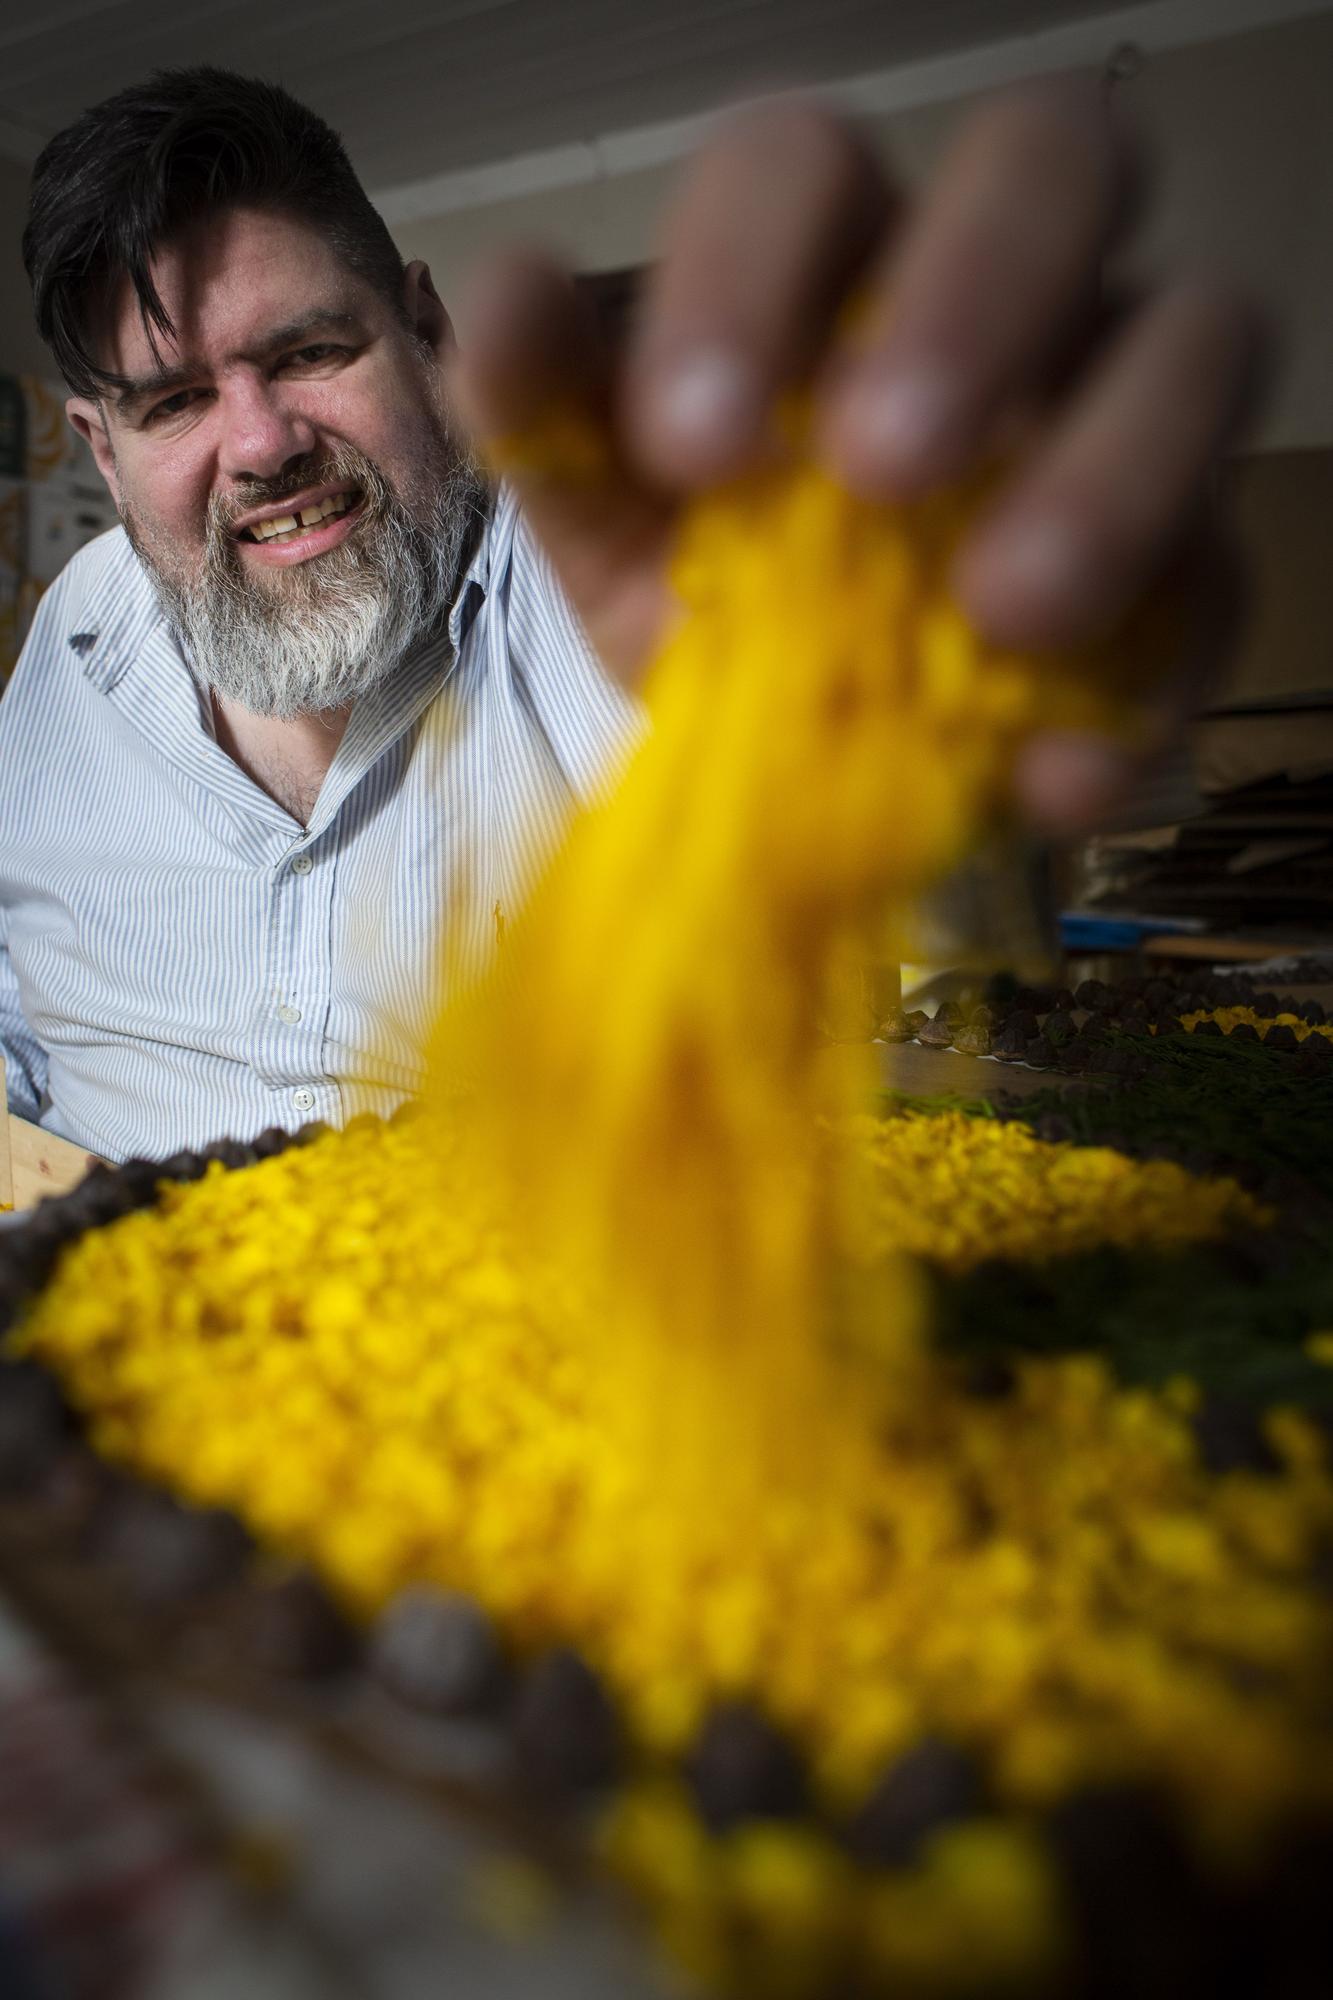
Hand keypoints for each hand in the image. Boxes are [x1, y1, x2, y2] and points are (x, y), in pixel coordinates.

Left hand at [448, 82, 1269, 832]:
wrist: (787, 762)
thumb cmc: (703, 587)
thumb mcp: (610, 520)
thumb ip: (553, 414)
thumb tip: (509, 290)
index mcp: (830, 255)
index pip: (808, 166)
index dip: (753, 270)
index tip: (692, 444)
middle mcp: (997, 290)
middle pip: (1055, 164)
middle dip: (971, 302)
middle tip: (878, 469)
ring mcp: (1116, 413)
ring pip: (1205, 333)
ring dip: (1109, 467)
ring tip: (1001, 618)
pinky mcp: (1189, 566)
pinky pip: (1220, 583)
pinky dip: (1154, 679)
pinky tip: (1053, 776)